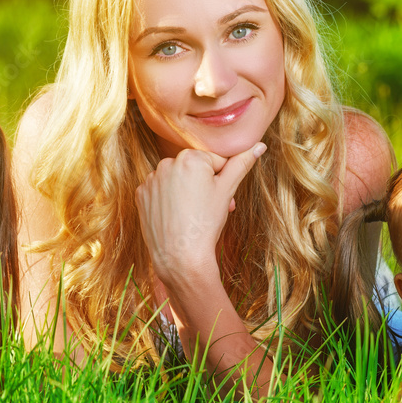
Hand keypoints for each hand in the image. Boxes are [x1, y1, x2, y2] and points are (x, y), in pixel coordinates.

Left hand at [135, 142, 265, 286]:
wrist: (181, 257)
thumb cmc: (207, 223)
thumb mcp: (227, 191)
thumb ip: (242, 164)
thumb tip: (260, 145)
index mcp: (190, 157)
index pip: (214, 161)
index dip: (221, 180)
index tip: (218, 198)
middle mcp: (166, 163)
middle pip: (194, 169)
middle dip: (203, 185)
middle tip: (209, 208)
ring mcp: (151, 179)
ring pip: (176, 179)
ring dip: (185, 191)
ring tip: (191, 214)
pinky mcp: (141, 195)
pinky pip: (159, 191)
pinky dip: (167, 200)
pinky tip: (175, 216)